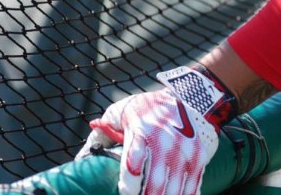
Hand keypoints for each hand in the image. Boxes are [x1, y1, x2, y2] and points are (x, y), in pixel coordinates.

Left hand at [75, 67, 236, 194]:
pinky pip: (192, 185)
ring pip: (175, 188)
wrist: (187, 96)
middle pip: (156, 183)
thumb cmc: (144, 109)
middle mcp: (165, 142)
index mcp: (141, 131)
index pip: (133, 163)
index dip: (129, 184)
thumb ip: (101, 136)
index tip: (125, 193)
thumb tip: (81, 160)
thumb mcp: (118, 113)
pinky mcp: (199, 156)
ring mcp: (185, 151)